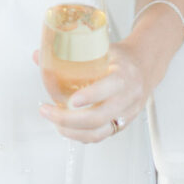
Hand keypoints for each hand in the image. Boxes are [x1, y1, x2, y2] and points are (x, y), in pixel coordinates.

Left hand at [31, 42, 149, 143]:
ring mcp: (126, 113)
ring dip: (73, 132)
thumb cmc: (122, 56)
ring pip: (99, 131)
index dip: (90, 96)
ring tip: (54, 122)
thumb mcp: (102, 47)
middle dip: (69, 119)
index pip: (109, 88)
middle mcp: (127, 97)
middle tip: (48, 111)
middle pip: (99, 117)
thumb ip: (72, 51)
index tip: (71, 100)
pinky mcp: (123, 123)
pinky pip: (102, 136)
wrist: (145, 66)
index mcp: (124, 75)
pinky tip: (68, 129)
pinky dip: (83, 136)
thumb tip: (38, 56)